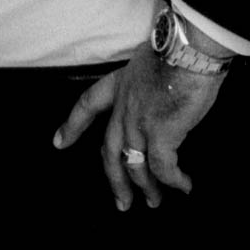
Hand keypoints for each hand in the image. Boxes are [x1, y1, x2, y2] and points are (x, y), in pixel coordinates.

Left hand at [52, 46, 225, 210]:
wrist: (190, 49)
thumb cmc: (179, 48)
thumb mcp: (150, 60)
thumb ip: (148, 83)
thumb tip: (161, 95)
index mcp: (120, 84)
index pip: (88, 105)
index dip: (72, 126)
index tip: (59, 142)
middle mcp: (124, 107)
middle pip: (109, 151)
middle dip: (114, 180)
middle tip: (120, 201)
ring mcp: (138, 124)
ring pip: (134, 166)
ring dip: (146, 187)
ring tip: (153, 202)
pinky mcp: (161, 135)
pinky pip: (164, 168)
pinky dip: (174, 181)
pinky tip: (184, 186)